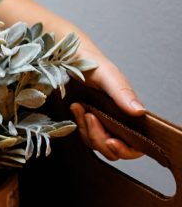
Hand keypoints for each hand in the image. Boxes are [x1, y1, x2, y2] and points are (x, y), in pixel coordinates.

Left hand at [71, 47, 145, 161]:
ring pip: (96, 144)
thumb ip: (122, 92)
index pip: (134, 146)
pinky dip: (78, 124)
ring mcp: (100, 123)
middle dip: (100, 138)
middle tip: (91, 117)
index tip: (111, 141)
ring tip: (81, 107)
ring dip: (87, 129)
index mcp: (129, 115)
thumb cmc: (91, 63)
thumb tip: (139, 112)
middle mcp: (116, 123)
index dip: (125, 149)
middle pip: (112, 149)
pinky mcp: (84, 121)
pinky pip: (83, 135)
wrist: (67, 56)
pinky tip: (76, 108)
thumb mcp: (108, 75)